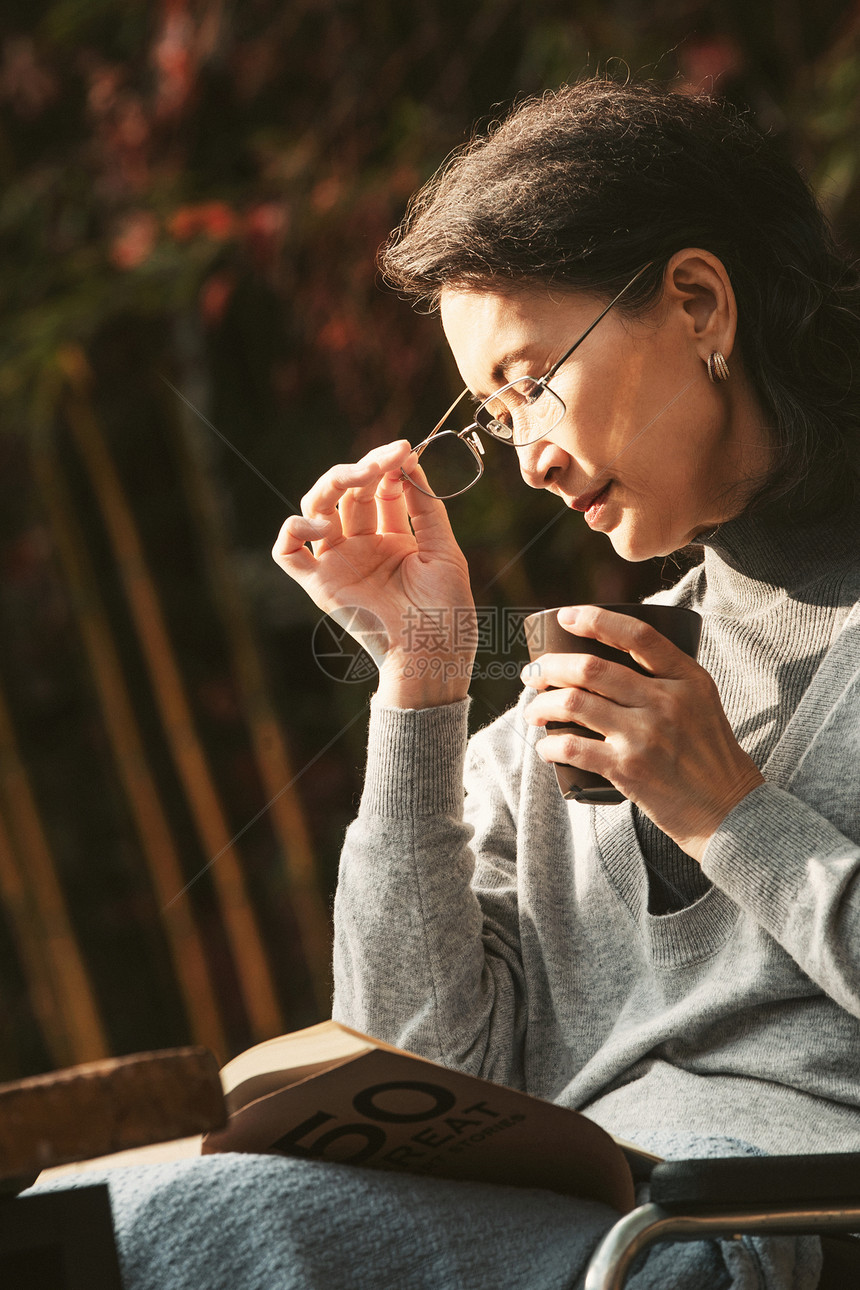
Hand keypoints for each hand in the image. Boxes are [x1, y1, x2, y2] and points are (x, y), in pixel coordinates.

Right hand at [272, 440, 476, 707]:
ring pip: (315, 508)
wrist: (433, 653)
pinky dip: (294, 529)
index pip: (381, 487)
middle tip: (386, 458)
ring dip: (333, 483)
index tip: (405, 450)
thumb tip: (409, 461)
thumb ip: (425, 506)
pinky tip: (324, 525)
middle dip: (365, 467)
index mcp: (393, 538)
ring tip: (362, 476)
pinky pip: (287, 551)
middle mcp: (361, 546)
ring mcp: (338, 563)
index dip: (389, 465)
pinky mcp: (319, 584)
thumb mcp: (444, 549)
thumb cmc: (446, 611)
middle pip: (347, 491)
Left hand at [522, 605, 763, 859]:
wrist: (728, 810)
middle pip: (591, 668)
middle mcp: (666, 702)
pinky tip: (545, 748)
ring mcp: (645, 736)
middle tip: (532, 674)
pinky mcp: (628, 770)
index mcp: (687, 678)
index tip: (565, 615)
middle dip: (550, 667)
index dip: (595, 619)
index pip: (637, 635)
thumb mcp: (702, 702)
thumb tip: (611, 655)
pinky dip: (550, 746)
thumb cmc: (709, 755)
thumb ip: (668, 678)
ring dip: (542, 704)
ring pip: (574, 703)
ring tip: (532, 711)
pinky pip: (573, 747)